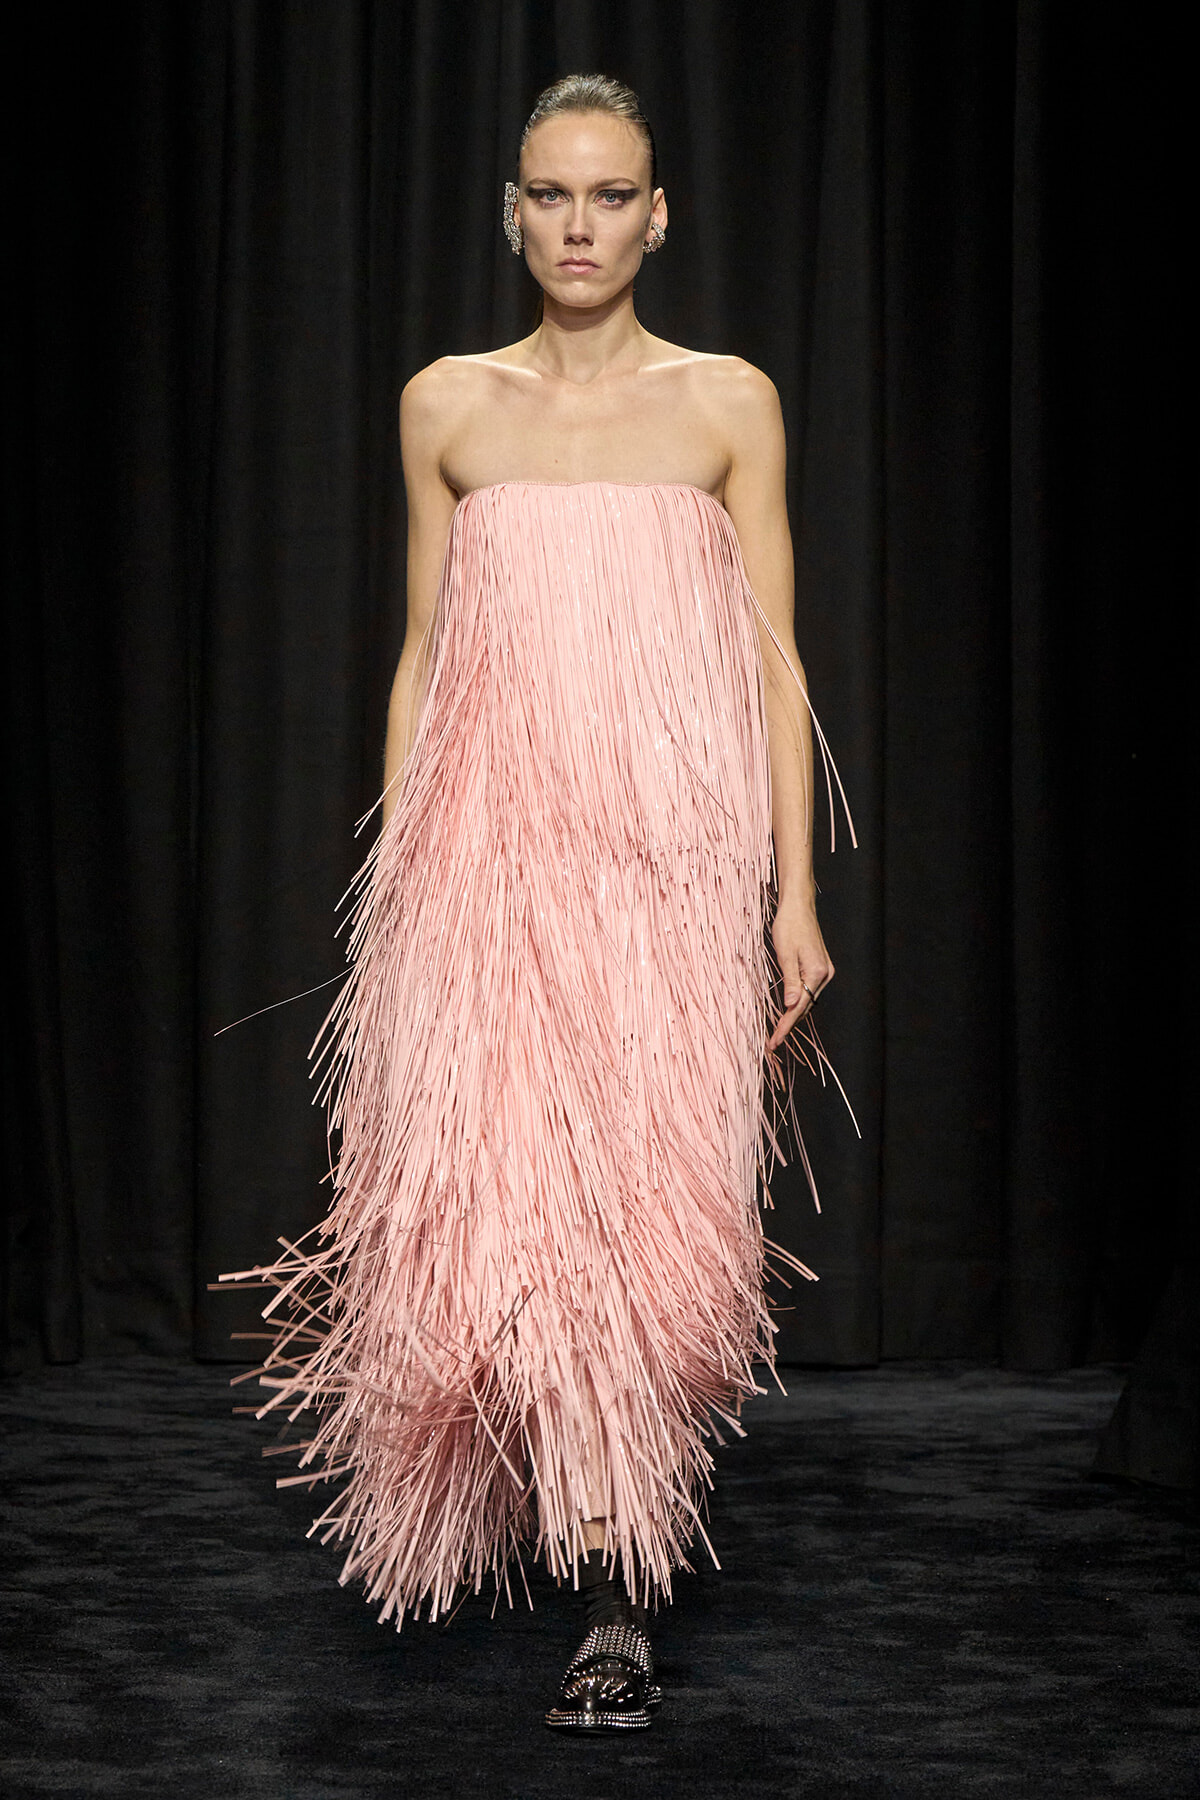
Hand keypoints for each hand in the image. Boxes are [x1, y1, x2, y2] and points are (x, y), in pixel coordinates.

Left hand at [768, 896, 833, 1051]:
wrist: (799, 907)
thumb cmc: (789, 926)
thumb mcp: (785, 954)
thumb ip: (790, 982)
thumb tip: (791, 1006)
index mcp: (817, 973)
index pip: (799, 1007)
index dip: (785, 1027)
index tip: (774, 1042)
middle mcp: (825, 975)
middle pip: (805, 1007)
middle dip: (789, 1024)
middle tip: (772, 1042)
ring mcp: (825, 972)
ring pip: (807, 1000)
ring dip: (794, 1015)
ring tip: (778, 1031)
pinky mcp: (820, 968)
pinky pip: (808, 991)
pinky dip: (798, 1002)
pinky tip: (788, 1009)